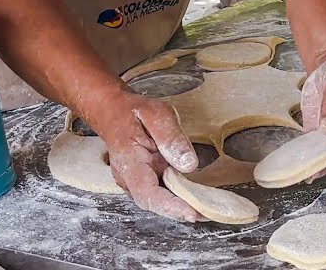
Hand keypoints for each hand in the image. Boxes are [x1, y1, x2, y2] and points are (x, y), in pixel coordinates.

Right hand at [93, 91, 202, 221]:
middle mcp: (127, 178)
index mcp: (128, 160)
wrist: (113, 112)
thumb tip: (188, 164)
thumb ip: (171, 137)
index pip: (147, 192)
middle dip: (182, 211)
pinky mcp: (142, 183)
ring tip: (209, 206)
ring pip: (158, 202)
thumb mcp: (155, 113)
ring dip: (183, 206)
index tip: (193, 213)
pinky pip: (160, 194)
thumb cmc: (134, 111)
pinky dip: (178, 198)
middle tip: (212, 211)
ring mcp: (133, 183)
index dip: (170, 207)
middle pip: (154, 203)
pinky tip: (197, 196)